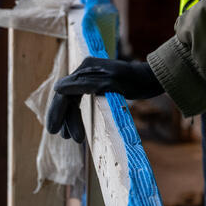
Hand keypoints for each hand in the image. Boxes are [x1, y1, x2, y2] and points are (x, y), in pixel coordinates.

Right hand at [45, 57, 163, 140]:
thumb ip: (84, 84)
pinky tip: (77, 129)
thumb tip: (57, 89)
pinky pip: (81, 102)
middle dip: (64, 118)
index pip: (64, 91)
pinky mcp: (97, 87)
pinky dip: (78, 116)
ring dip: (71, 120)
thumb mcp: (110, 83)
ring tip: (73, 138)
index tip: (53, 130)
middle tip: (62, 137)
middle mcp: (84, 71)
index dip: (57, 111)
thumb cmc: (135, 81)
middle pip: (66, 97)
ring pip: (73, 102)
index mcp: (85, 67)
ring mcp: (90, 79)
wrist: (152, 79)